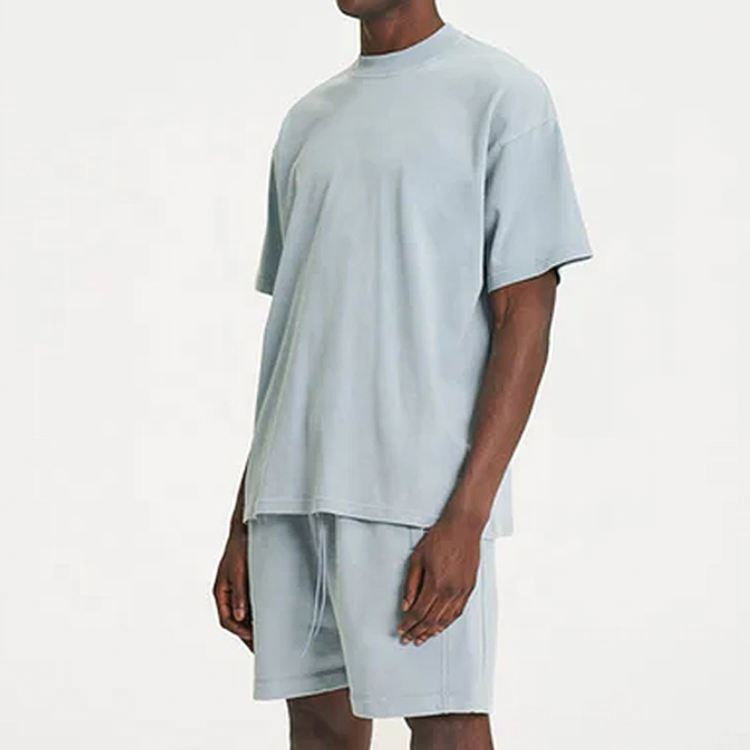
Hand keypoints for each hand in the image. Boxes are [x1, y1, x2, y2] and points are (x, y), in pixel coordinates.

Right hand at [213, 524, 252, 649]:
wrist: (245, 530)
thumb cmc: (239, 547)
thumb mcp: (239, 571)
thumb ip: (240, 594)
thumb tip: (240, 616)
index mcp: (221, 592)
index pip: (227, 620)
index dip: (239, 632)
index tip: (252, 638)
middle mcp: (227, 593)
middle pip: (234, 620)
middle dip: (245, 635)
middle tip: (257, 649)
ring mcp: (236, 589)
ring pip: (241, 614)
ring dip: (250, 626)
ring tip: (262, 639)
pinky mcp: (245, 584)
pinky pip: (248, 604)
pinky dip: (254, 614)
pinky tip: (264, 620)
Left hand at [398, 516, 481, 645]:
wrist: (463, 527)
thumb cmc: (440, 538)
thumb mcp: (417, 557)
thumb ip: (411, 584)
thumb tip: (406, 605)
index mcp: (435, 584)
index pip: (418, 612)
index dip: (409, 624)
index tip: (402, 630)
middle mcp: (450, 591)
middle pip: (431, 620)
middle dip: (418, 632)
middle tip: (408, 639)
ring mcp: (461, 591)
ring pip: (445, 619)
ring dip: (432, 631)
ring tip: (422, 638)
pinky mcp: (469, 588)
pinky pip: (457, 612)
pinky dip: (447, 623)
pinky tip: (440, 627)